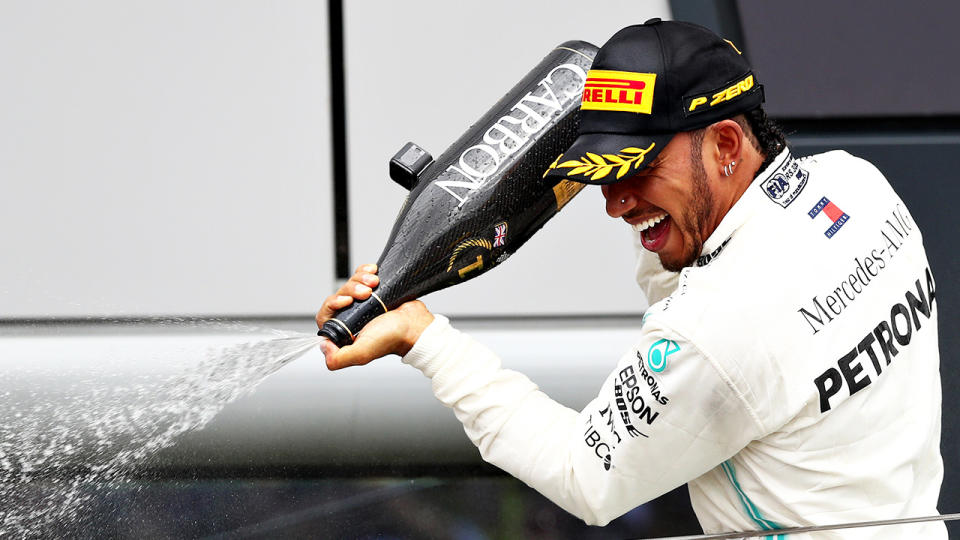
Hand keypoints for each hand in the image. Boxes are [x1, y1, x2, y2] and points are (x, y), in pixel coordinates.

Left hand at [316, 264, 433, 369]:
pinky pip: (361, 276)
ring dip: (360, 279)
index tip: (347, 301)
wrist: (415, 324)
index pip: (326, 315)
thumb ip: (338, 359)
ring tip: (374, 284)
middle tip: (365, 292)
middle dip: (351, 289)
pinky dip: (366, 271)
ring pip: (350, 284)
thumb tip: (323, 345)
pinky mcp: (374, 291)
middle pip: (338, 295)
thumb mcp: (362, 353)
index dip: (333, 304)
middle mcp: (351, 320)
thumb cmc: (393, 338)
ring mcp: (362, 305)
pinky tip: (375, 274)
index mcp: (345, 334)